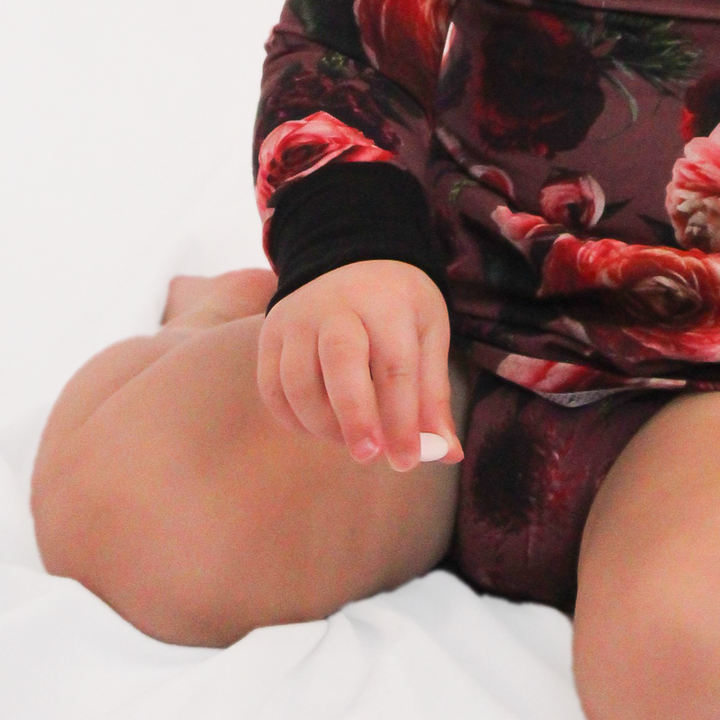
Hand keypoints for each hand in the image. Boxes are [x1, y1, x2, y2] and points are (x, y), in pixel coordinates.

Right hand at [257, 259, 462, 472]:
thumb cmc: (397, 305)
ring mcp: (297, 318)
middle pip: (341, 363)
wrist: (350, 259)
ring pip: (299, 381)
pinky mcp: (270, 334)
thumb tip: (448, 453)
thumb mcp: (428, 332)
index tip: (408, 460)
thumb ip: (433, 393)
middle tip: (370, 456)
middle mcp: (336, 306)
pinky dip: (293, 419)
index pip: (394, 365)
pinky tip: (321, 428)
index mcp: (386, 303)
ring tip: (351, 442)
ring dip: (324, 424)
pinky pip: (272, 387)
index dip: (402, 419)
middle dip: (355, 417)